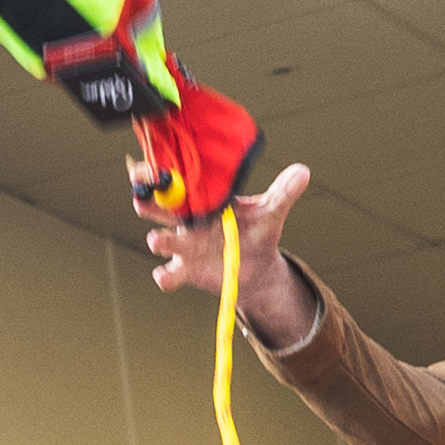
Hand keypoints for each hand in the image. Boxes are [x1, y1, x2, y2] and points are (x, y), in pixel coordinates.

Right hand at [146, 161, 316, 345]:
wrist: (257, 268)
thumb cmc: (257, 232)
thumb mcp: (270, 211)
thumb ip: (283, 193)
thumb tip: (302, 172)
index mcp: (203, 199)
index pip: (177, 181)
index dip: (161, 173)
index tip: (153, 167)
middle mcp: (187, 220)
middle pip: (158, 207)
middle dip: (148, 201)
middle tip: (142, 198)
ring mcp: (184, 246)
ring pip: (161, 240)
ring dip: (159, 240)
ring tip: (159, 241)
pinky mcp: (186, 271)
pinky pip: (169, 275)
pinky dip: (165, 277)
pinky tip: (165, 277)